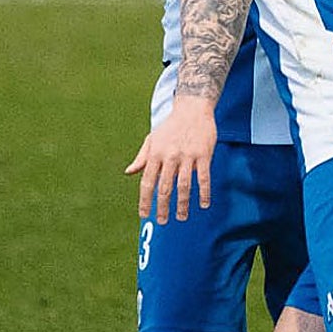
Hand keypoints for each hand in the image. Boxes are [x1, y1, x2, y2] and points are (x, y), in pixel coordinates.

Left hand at [124, 95, 215, 223]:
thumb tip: (129, 172)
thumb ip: (142, 157)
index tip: (144, 215)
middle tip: (162, 222)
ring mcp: (187, 156)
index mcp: (155, 154)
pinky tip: (204, 204)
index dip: (145, 200)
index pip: (147, 182)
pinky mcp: (203, 155)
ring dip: (182, 204)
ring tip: (181, 217)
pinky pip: (203, 178)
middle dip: (162, 207)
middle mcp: (170, 156)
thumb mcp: (152, 139)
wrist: (192, 109)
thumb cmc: (170, 126)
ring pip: (184, 186)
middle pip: (164, 187)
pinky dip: (203, 193)